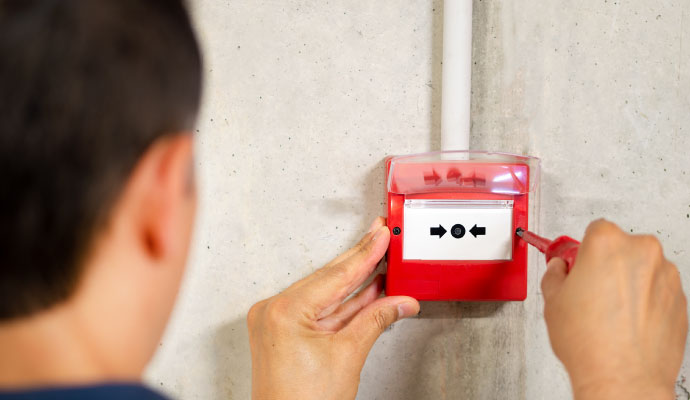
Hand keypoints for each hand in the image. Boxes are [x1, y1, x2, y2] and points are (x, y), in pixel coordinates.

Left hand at [247, 217, 419, 399]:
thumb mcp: (348, 355)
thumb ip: (376, 320)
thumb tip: (399, 302)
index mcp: (285, 311)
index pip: (336, 275)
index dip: (365, 254)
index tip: (380, 236)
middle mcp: (274, 311)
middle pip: (328, 279)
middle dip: (360, 262)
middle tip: (381, 238)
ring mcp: (276, 321)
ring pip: (324, 294)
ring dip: (355, 283)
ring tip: (380, 263)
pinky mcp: (283, 332)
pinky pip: (317, 309)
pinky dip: (342, 304)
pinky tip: (365, 292)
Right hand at [542, 219, 687, 399]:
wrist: (623, 378)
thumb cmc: (591, 342)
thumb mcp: (552, 300)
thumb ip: (555, 274)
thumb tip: (559, 270)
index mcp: (608, 243)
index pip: (594, 230)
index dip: (582, 250)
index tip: (576, 264)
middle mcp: (642, 252)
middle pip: (621, 247)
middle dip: (606, 264)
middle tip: (589, 291)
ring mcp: (666, 276)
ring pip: (641, 269)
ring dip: (628, 283)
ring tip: (608, 312)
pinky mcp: (680, 299)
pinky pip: (658, 291)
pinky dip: (645, 302)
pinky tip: (625, 323)